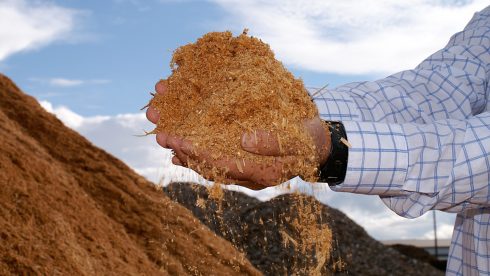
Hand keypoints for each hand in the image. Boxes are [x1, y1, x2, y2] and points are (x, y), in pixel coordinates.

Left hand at [146, 80, 330, 189]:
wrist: (318, 146)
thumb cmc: (309, 140)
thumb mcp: (299, 139)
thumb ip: (274, 142)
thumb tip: (245, 140)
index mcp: (262, 172)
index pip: (223, 163)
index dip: (198, 152)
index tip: (177, 139)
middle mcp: (249, 176)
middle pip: (210, 166)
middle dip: (184, 151)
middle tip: (161, 136)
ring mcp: (245, 172)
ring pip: (210, 165)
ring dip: (186, 152)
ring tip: (164, 139)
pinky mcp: (244, 163)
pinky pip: (216, 160)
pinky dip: (197, 154)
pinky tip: (181, 149)